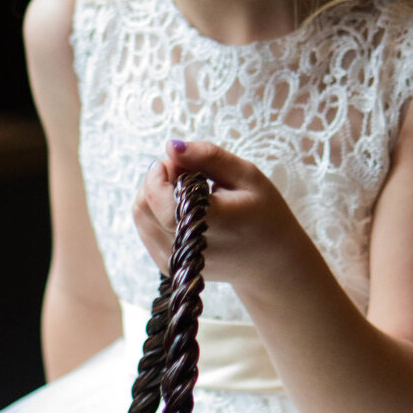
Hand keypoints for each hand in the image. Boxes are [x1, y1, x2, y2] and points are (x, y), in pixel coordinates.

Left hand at [132, 139, 298, 287]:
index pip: (158, 197)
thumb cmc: (264, 215)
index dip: (160, 173)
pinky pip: (145, 229)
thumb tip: (170, 146)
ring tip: (187, 190)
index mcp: (211, 223)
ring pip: (140, 216)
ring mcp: (175, 261)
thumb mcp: (247, 176)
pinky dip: (156, 211)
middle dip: (158, 179)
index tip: (180, 162)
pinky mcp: (167, 266)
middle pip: (144, 204)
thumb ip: (208, 157)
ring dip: (155, 194)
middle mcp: (188, 248)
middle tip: (187, 173)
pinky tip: (184, 209)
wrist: (271, 263)